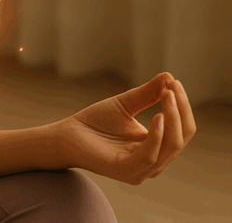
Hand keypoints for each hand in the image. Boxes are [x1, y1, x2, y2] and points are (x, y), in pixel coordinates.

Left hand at [55, 72, 196, 184]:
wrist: (66, 135)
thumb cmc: (95, 122)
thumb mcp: (125, 105)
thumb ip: (147, 94)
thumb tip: (169, 76)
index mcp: (157, 147)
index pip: (182, 129)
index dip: (182, 106)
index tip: (175, 82)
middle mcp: (154, 162)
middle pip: (181, 138)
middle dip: (180, 110)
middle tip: (173, 87)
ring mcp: (142, 170)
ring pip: (171, 147)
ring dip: (172, 119)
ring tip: (167, 95)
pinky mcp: (127, 171)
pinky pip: (150, 156)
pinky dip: (157, 136)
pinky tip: (157, 117)